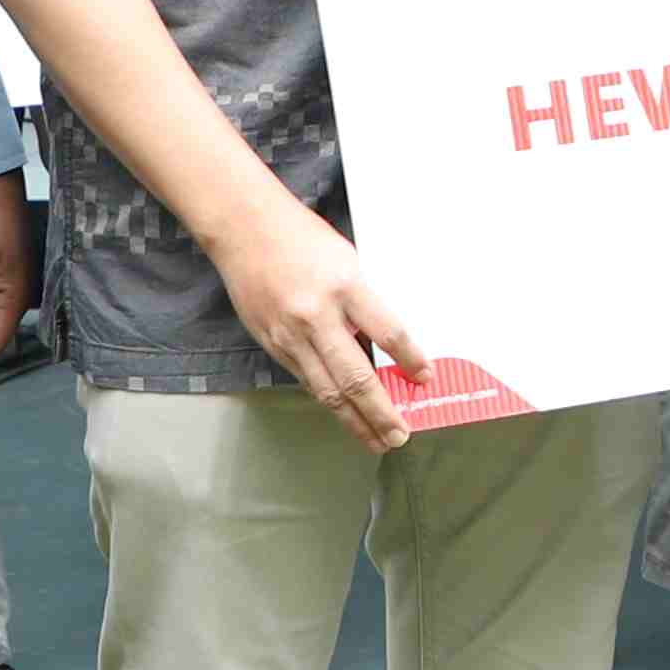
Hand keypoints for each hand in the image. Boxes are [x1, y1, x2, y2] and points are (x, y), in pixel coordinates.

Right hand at [205, 192, 421, 449]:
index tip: (425, 378)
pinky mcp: (271, 345)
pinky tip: (344, 414)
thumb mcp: (347, 261)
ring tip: (376, 440)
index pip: (388, 333)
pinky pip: (306, 380)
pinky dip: (328, 400)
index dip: (410, 360)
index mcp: (345, 287)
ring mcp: (290, 335)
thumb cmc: (301, 239)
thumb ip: (364, 303)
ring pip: (327, 390)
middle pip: (356, 377)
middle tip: (400, 434)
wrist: (244, 229)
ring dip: (354, 420)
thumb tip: (387, 346)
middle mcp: (316, 316)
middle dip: (381, 412)